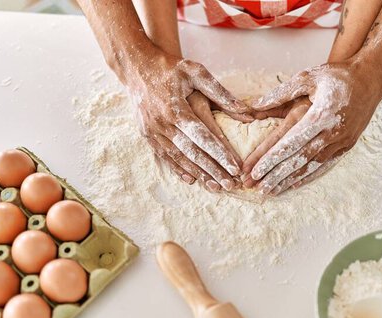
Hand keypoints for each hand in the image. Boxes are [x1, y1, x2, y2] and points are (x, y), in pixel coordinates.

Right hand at [125, 49, 249, 190]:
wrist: (135, 67)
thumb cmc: (170, 68)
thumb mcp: (196, 72)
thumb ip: (220, 92)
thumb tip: (246, 111)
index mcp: (176, 108)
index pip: (203, 137)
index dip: (220, 154)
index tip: (236, 168)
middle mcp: (163, 123)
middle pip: (192, 153)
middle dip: (212, 170)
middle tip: (230, 185)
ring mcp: (152, 131)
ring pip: (178, 158)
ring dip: (198, 174)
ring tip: (216, 186)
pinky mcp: (146, 135)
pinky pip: (164, 157)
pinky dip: (178, 169)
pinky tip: (192, 179)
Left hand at [243, 61, 381, 195]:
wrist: (372, 79)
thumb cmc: (338, 76)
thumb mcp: (308, 77)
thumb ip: (281, 93)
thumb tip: (254, 105)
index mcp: (320, 114)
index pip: (290, 143)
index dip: (271, 159)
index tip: (254, 171)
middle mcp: (332, 131)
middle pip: (298, 159)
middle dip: (275, 176)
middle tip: (256, 189)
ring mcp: (342, 141)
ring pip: (311, 166)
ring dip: (289, 180)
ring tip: (270, 191)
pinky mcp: (347, 145)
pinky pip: (325, 165)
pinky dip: (308, 176)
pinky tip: (293, 184)